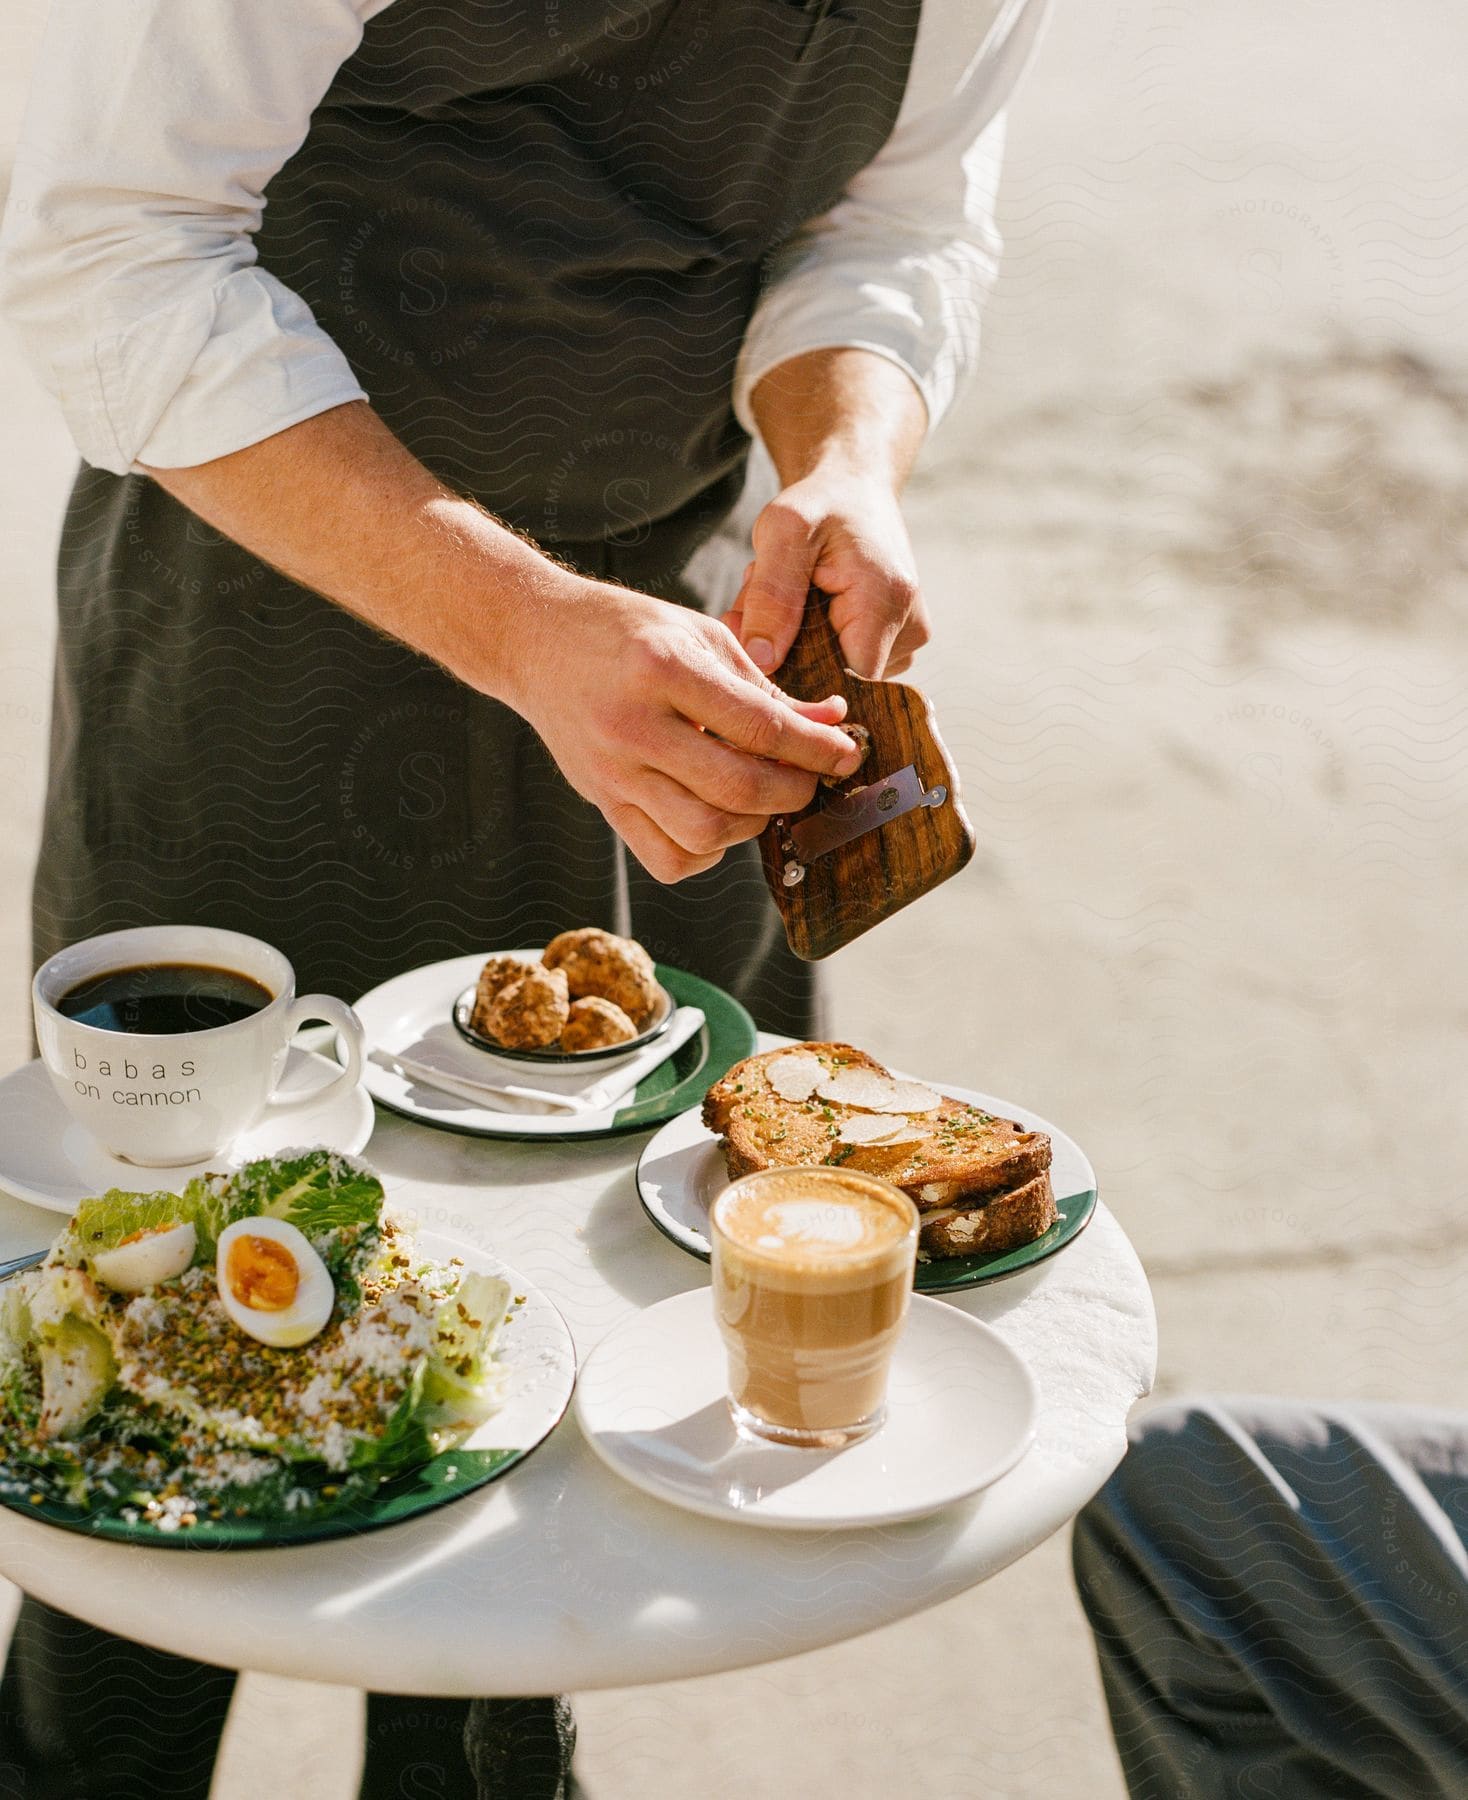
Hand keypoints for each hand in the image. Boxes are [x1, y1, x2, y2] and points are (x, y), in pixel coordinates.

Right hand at [501, 576, 862, 882]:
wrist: (534, 641)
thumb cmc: (625, 631)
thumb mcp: (700, 636)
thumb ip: (765, 687)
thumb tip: (830, 723)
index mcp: (663, 669)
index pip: (760, 727)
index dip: (816, 747)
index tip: (846, 751)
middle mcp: (634, 726)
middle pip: (737, 789)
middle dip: (793, 792)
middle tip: (810, 778)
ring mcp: (613, 772)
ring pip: (703, 832)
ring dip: (752, 824)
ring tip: (764, 797)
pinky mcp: (602, 802)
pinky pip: (666, 857)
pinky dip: (707, 851)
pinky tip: (718, 817)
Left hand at [725, 471, 930, 678]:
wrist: (856, 490)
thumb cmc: (821, 504)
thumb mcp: (783, 532)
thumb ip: (771, 596)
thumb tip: (763, 661)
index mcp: (886, 601)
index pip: (842, 682)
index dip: (793, 673)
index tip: (756, 637)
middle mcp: (910, 630)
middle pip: (836, 679)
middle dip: (786, 650)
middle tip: (754, 602)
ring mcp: (909, 641)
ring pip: (837, 673)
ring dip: (797, 644)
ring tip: (788, 596)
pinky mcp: (899, 644)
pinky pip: (848, 663)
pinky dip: (814, 643)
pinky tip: (806, 607)